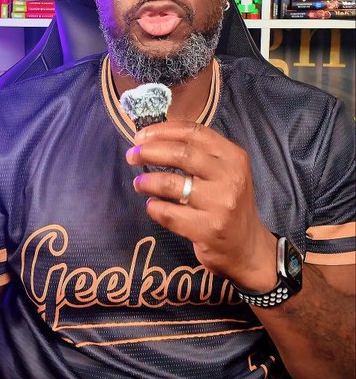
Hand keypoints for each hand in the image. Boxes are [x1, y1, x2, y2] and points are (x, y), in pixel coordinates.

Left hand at [126, 121, 276, 291]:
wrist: (247, 247)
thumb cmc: (228, 203)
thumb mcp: (224, 172)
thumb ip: (198, 153)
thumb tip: (153, 138)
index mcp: (233, 156)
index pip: (194, 131)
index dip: (163, 130)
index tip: (141, 136)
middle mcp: (230, 177)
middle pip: (181, 153)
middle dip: (150, 152)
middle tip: (131, 155)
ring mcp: (221, 204)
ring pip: (171, 184)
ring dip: (148, 181)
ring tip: (139, 183)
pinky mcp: (209, 229)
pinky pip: (169, 214)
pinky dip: (154, 207)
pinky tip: (152, 206)